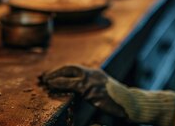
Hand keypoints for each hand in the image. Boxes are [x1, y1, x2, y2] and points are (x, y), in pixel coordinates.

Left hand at [40, 65, 174, 125]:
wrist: (131, 107)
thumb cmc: (118, 104)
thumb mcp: (101, 94)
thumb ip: (90, 91)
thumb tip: (75, 93)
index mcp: (96, 74)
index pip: (75, 69)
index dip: (61, 71)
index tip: (50, 75)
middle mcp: (94, 73)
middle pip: (71, 67)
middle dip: (56, 71)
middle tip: (43, 77)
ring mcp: (93, 80)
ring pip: (70, 72)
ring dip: (55, 75)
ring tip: (44, 80)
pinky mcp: (92, 89)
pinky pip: (72, 83)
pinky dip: (60, 82)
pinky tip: (51, 84)